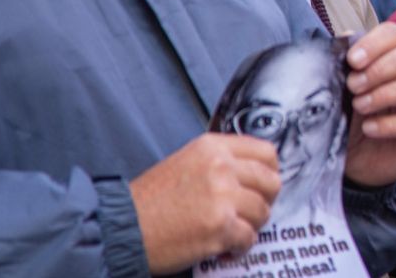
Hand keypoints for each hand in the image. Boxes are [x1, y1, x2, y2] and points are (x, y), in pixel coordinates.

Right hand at [130, 133, 279, 273]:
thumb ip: (220, 162)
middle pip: (271, 182)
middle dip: (265, 201)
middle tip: (250, 213)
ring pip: (263, 212)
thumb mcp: (186, 162)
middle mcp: (220, 166)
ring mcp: (222, 196)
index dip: (269, 172)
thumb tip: (253, 173)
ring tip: (232, 232)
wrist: (123, 227)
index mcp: (212, 147)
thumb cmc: (150, 200)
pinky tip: (225, 249)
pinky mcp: (220, 226)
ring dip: (251, 227)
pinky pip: (249, 238)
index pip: (266, 152)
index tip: (262, 186)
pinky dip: (240, 248)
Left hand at [344, 22, 395, 187]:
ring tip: (360, 106)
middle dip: (381, 69)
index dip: (375, 43)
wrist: (353, 160)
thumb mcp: (338, 92)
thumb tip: (343, 39)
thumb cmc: (349, 119)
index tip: (353, 61)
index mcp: (392, 58)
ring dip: (388, 93)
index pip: (395, 36)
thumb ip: (340, 66)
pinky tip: (370, 128)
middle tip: (354, 86)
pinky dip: (393, 124)